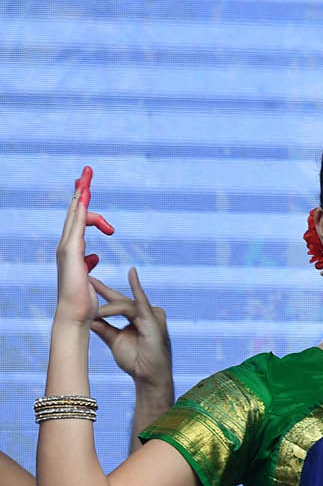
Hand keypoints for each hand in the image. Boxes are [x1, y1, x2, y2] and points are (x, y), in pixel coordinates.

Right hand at [54, 167, 114, 327]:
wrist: (75, 313)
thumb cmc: (82, 298)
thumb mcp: (88, 275)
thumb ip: (88, 263)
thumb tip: (93, 257)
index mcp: (72, 249)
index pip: (78, 220)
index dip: (83, 204)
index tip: (88, 189)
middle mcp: (67, 245)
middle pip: (74, 211)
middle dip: (80, 191)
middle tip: (87, 172)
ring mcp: (67, 247)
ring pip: (74, 214)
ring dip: (81, 194)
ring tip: (87, 177)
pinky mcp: (70, 252)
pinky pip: (77, 225)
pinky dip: (80, 209)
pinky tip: (86, 197)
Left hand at [92, 267, 170, 388]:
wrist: (149, 377)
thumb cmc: (136, 361)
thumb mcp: (115, 340)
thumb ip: (104, 328)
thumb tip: (89, 317)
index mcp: (136, 318)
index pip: (117, 302)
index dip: (103, 292)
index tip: (88, 282)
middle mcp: (146, 314)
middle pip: (121, 300)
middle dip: (103, 290)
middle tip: (87, 279)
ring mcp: (151, 316)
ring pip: (125, 304)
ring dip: (108, 307)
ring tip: (93, 311)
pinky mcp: (153, 320)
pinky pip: (142, 303)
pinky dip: (136, 288)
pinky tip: (132, 274)